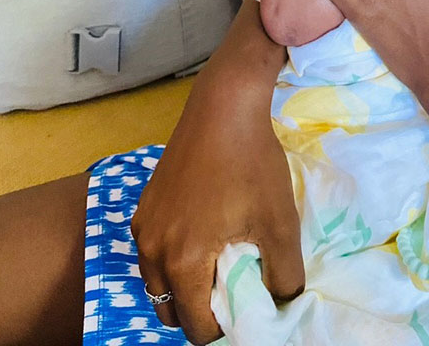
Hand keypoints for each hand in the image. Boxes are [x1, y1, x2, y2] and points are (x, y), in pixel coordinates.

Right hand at [131, 0, 303, 344]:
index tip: (248, 314)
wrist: (224, 105)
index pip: (197, 326)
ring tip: (221, 268)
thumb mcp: (279, 223)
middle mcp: (152, 250)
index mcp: (183, 263)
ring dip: (184, 287)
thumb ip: (284, 276)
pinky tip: (204, 236)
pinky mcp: (145, 204)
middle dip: (200, 312)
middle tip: (235, 295)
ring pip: (158, 281)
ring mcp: (144, 225)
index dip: (225, 330)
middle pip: (170, 308)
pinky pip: (153, 251)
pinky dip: (173, 258)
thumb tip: (283, 304)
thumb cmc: (252, 163)